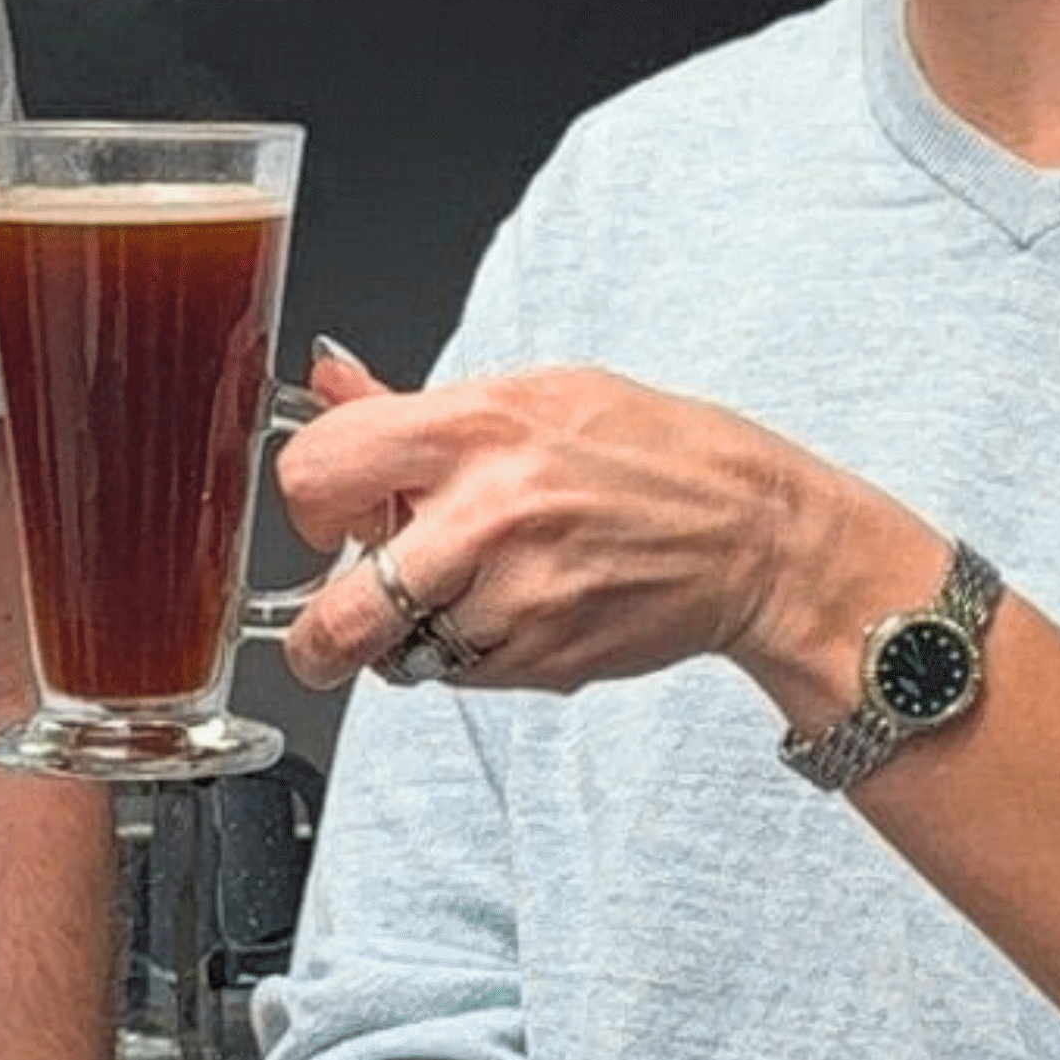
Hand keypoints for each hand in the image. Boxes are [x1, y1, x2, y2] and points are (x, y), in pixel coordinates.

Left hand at [275, 352, 809, 700]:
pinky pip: (460, 675)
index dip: (305, 501)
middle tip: (327, 627)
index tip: (326, 512)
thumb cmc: (651, 453)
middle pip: (337, 614)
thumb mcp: (535, 393)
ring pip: (397, 654)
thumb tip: (328, 384)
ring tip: (462, 591)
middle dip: (316, 634)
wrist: (754, 534)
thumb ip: (413, 404)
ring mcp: (515, 598)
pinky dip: (467, 653)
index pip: (316, 474)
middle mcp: (487, 516)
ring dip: (407, 638)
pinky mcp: (543, 659)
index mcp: (474, 429)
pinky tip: (517, 608)